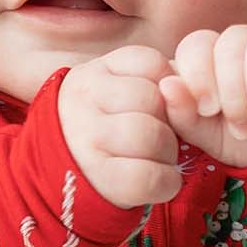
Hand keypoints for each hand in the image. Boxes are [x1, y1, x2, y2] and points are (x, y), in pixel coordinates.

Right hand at [57, 46, 182, 208]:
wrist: (60, 176)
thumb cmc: (104, 129)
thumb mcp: (118, 92)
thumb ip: (156, 81)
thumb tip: (185, 87)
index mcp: (93, 73)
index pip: (151, 63)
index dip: (168, 87)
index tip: (159, 107)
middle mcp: (83, 99)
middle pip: (153, 99)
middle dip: (171, 121)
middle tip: (159, 136)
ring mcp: (85, 138)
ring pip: (151, 135)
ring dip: (168, 152)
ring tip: (157, 158)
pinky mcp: (96, 176)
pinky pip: (149, 177)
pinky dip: (167, 183)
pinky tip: (160, 181)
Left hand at [159, 17, 246, 167]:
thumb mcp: (213, 139)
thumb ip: (184, 116)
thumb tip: (167, 85)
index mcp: (214, 59)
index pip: (194, 46)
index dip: (198, 77)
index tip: (210, 111)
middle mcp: (245, 42)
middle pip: (227, 44)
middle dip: (232, 92)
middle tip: (245, 125)